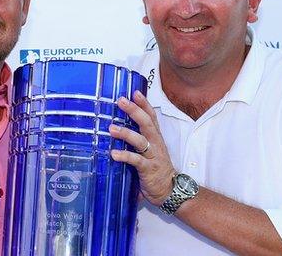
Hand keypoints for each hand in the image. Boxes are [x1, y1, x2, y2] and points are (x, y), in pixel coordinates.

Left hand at [109, 90, 176, 206]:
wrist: (170, 190)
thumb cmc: (156, 169)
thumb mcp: (149, 151)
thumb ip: (136, 141)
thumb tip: (115, 129)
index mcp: (155, 138)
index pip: (151, 117)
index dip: (144, 104)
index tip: (135, 92)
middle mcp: (155, 144)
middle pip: (146, 123)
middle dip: (134, 110)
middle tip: (121, 101)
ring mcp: (153, 156)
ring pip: (140, 140)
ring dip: (126, 133)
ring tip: (112, 128)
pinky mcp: (148, 169)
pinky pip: (136, 161)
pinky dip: (125, 156)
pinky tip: (114, 154)